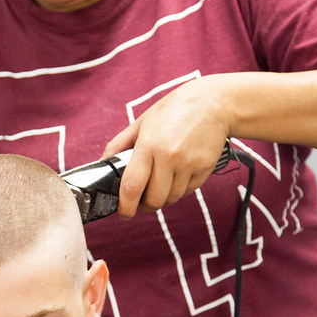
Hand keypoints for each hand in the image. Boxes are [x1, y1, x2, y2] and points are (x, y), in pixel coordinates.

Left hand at [102, 75, 231, 218]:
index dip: (126, 206)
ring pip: (171, 199)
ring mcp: (189, 164)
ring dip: (164, 197)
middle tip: (143, 200)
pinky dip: (180, 189)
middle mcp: (169, 157)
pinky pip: (188, 192)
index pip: (132, 186)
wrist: (213, 103)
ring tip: (162, 182)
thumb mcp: (142, 122)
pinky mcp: (204, 169)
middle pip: (154, 200)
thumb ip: (119, 144)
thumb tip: (103, 163)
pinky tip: (179, 173)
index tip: (124, 213)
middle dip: (146, 205)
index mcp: (148, 145)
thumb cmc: (174, 110)